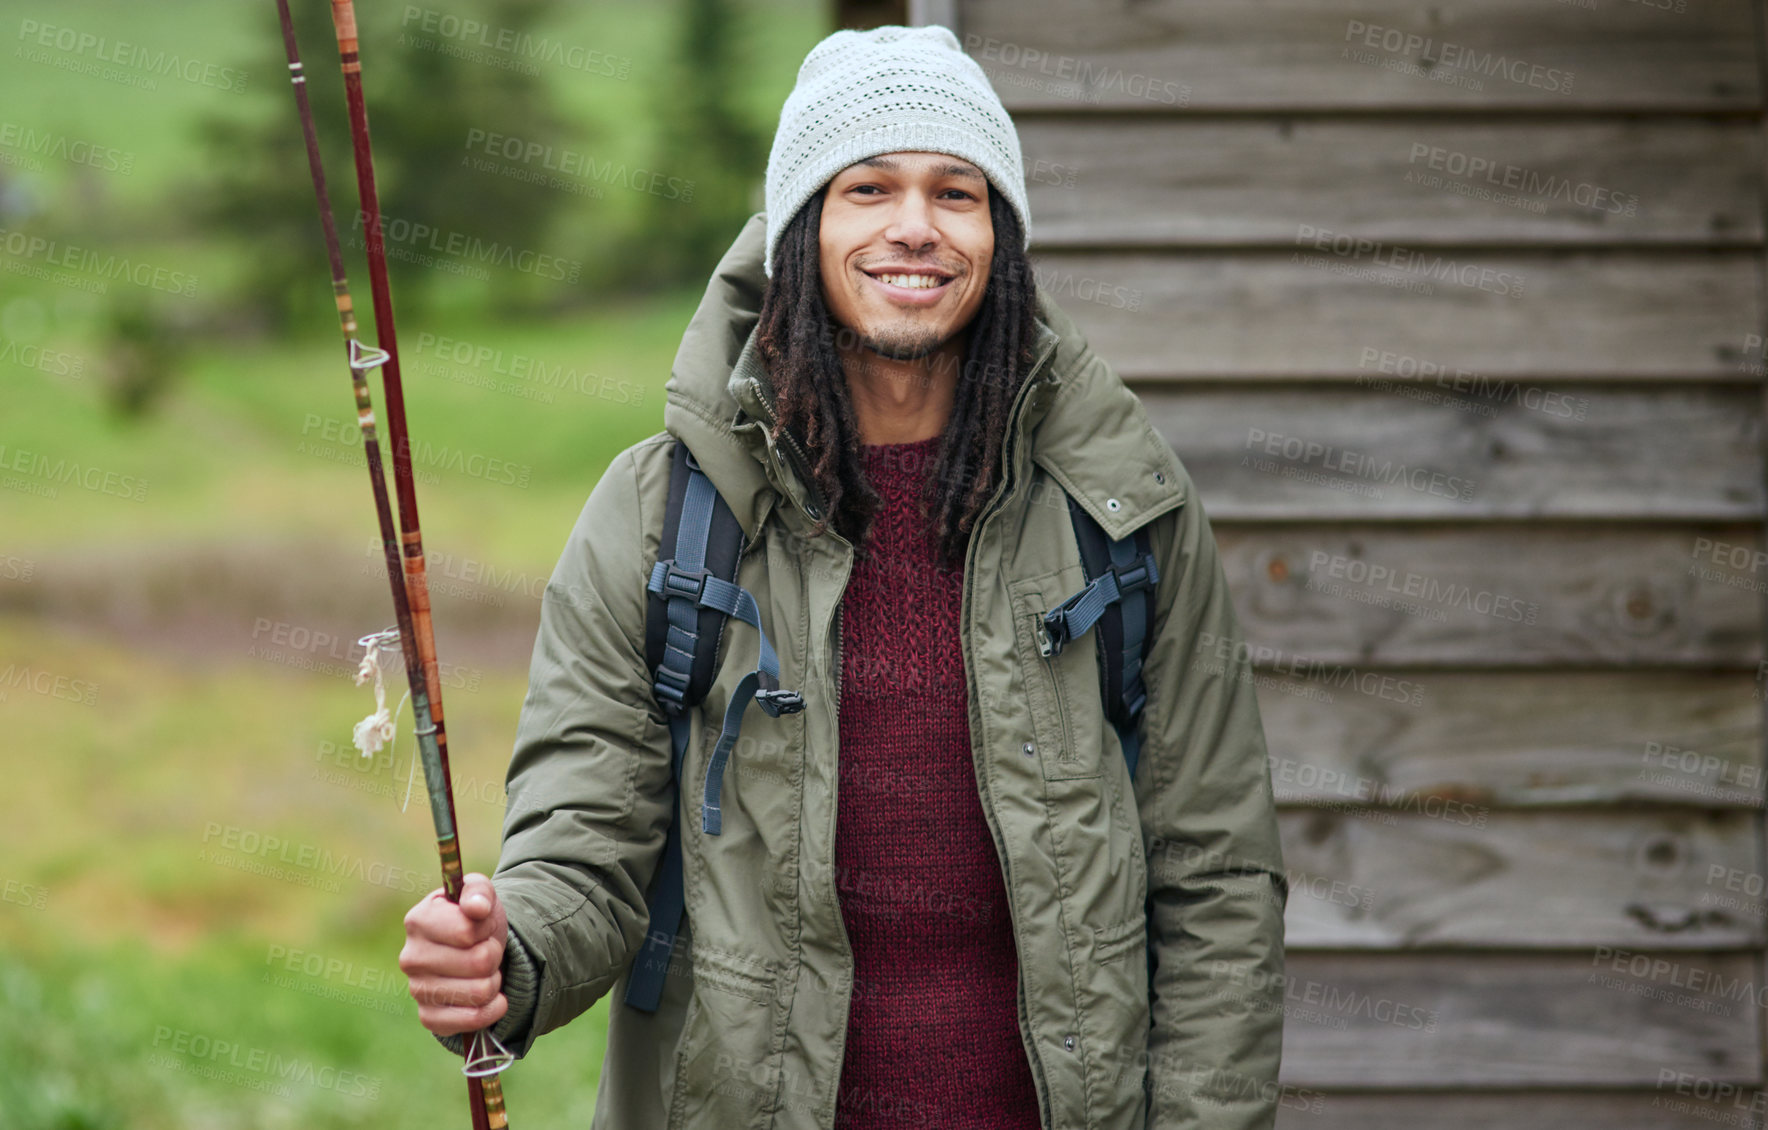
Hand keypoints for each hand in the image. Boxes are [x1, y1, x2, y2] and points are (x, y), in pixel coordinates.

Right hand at [399, 873, 509, 1036]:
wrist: (472, 949)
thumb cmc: (475, 917)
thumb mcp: (479, 892)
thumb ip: (478, 892)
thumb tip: (477, 908)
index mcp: (418, 920)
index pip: (466, 932)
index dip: (486, 927)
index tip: (481, 923)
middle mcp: (410, 957)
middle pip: (479, 962)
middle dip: (493, 954)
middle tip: (485, 948)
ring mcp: (417, 989)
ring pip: (481, 992)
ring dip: (494, 980)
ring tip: (483, 970)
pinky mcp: (429, 1016)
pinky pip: (472, 1020)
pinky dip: (491, 1009)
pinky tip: (488, 998)